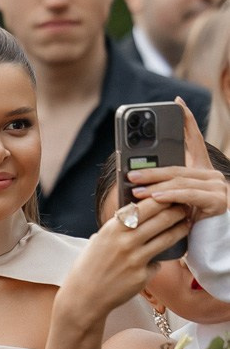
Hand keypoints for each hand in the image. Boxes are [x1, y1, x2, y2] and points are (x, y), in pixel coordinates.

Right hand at [58, 197, 190, 328]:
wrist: (84, 297)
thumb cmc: (89, 267)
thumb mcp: (99, 240)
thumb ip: (117, 227)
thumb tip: (136, 213)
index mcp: (112, 228)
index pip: (144, 206)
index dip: (161, 198)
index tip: (170, 195)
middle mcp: (125, 241)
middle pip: (161, 219)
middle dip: (177, 211)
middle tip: (185, 208)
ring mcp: (135, 259)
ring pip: (167, 238)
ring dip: (180, 229)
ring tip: (186, 224)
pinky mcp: (141, 276)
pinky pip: (158, 263)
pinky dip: (160, 260)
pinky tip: (163, 257)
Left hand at [127, 97, 228, 220]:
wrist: (212, 246)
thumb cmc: (189, 225)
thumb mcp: (174, 203)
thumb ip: (164, 189)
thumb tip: (135, 181)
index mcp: (202, 171)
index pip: (194, 141)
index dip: (187, 121)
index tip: (176, 102)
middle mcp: (212, 175)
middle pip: (178, 167)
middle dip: (151, 171)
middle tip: (130, 175)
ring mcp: (217, 187)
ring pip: (181, 182)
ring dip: (155, 186)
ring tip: (136, 190)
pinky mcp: (218, 201)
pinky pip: (189, 196)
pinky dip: (170, 197)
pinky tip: (155, 198)